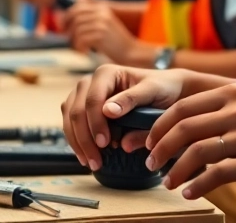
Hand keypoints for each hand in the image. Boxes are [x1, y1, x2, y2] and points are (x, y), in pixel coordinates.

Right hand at [60, 64, 191, 170]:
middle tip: (97, 161)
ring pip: (70, 119)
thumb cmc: (160, 88)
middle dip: (85, 139)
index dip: (95, 124)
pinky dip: (76, 142)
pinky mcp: (82, 108)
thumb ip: (131, 99)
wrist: (165, 90)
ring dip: (78, 143)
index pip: (92, 100)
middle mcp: (90, 82)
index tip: (104, 144)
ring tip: (91, 163)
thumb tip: (107, 111)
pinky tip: (86, 156)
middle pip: (77, 111)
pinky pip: (71, 125)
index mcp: (105, 73)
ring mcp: (83, 95)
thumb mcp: (151, 91)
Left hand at [62, 0, 144, 64]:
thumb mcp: (103, 25)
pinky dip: (79, 48)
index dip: (67, 16)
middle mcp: (101, 13)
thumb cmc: (114, 42)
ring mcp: (102, 23)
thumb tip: (63, 19)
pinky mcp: (101, 35)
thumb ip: (88, 20)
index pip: (77, 6)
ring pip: (77, 30)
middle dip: (68, 29)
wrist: (131, 52)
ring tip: (80, 49)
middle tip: (68, 40)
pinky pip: (81, 40)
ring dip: (74, 41)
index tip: (63, 27)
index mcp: (102, 8)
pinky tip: (85, 52)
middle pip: (75, 16)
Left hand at [147, 84, 235, 200]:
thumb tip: (186, 128)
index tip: (149, 142)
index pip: (183, 107)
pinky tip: (190, 193)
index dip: (160, 126)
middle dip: (160, 148)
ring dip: (174, 170)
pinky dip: (196, 186)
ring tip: (168, 182)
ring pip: (196, 153)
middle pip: (184, 128)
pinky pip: (216, 176)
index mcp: (234, 94)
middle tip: (150, 163)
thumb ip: (224, 112)